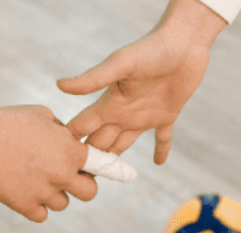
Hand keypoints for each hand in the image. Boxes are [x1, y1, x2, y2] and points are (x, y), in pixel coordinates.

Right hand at [0, 105, 97, 222]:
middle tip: (67, 177)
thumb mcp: (43, 115)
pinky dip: (36, 206)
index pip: (100, 165)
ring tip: (35, 178)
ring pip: (62, 204)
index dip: (95, 166)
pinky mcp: (23, 205)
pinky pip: (41, 215)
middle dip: (81, 185)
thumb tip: (70, 141)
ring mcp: (43, 192)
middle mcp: (62, 174)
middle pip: (89, 193)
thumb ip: (62, 130)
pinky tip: (26, 191)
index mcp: (70, 151)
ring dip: (53, 194)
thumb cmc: (9, 120)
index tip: (89, 167)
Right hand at [57, 0, 225, 164]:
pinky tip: (159, 163)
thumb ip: (93, 79)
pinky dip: (161, 150)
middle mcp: (123, 112)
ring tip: (108, 176)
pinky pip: (163, 137)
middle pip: (101, 141)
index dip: (71, 142)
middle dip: (92, 160)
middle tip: (80, 181)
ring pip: (124, 143)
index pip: (83, 126)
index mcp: (110, 103)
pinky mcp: (167, 114)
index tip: (56, 161)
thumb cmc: (151, 49)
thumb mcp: (120, 64)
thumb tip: (60, 85)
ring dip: (117, 159)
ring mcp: (144, 114)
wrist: (184, 43)